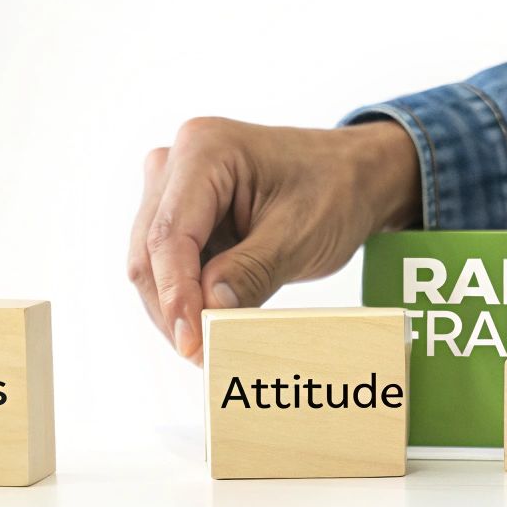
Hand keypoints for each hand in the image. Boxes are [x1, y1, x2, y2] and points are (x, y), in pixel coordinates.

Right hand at [129, 118, 420, 361]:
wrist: (356, 175)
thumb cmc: (335, 189)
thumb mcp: (298, 236)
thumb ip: (249, 274)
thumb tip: (207, 315)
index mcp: (204, 150)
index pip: (170, 235)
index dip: (175, 296)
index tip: (191, 343)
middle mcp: (178, 162)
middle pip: (150, 251)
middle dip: (173, 308)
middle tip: (203, 356)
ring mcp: (175, 187)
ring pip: (152, 263)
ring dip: (177, 307)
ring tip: (212, 343)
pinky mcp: (183, 214)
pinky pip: (169, 264)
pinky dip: (188, 296)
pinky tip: (212, 320)